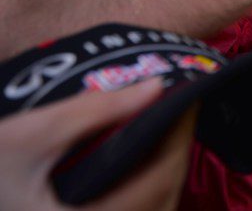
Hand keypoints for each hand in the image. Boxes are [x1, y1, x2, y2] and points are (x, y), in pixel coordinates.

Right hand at [0, 79, 194, 209]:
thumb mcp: (30, 136)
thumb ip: (94, 111)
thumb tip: (156, 87)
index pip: (158, 182)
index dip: (180, 136)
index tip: (187, 98)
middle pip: (161, 203)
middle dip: (176, 154)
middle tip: (179, 111)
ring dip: (161, 175)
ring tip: (160, 131)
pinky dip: (143, 192)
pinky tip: (135, 162)